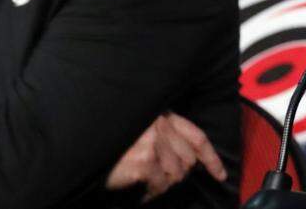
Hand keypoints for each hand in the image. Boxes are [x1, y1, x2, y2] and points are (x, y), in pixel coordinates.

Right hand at [106, 112, 226, 201]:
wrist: (84, 145)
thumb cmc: (114, 139)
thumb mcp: (142, 128)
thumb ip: (165, 136)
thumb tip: (188, 161)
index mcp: (163, 115)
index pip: (197, 137)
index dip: (212, 158)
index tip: (220, 174)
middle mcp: (160, 126)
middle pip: (188, 160)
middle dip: (179, 174)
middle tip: (160, 177)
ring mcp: (153, 143)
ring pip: (176, 174)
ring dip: (163, 183)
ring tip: (147, 180)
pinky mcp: (144, 162)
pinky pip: (161, 184)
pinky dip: (152, 191)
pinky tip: (140, 187)